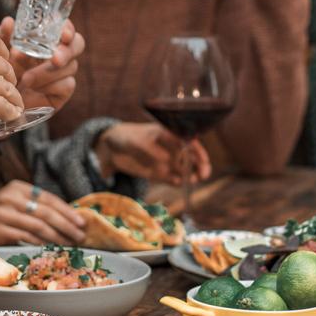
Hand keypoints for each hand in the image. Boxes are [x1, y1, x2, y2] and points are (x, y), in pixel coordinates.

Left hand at [0, 17, 83, 111]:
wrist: (4, 97)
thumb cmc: (6, 68)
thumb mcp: (1, 50)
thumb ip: (4, 35)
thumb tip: (8, 22)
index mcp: (48, 37)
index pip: (65, 27)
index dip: (68, 28)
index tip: (64, 34)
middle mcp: (60, 52)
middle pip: (78, 44)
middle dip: (67, 52)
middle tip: (55, 59)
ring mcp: (64, 71)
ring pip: (70, 67)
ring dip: (47, 72)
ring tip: (26, 79)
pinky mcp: (64, 90)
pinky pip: (66, 85)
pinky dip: (50, 86)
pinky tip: (35, 89)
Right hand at [0, 31, 23, 138]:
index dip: (2, 52)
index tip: (3, 59)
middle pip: (2, 63)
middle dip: (8, 76)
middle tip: (6, 85)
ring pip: (7, 85)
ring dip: (11, 96)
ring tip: (11, 102)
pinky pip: (8, 104)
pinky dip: (11, 111)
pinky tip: (9, 114)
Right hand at [0, 180, 87, 245]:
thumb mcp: (13, 204)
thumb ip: (34, 207)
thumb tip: (68, 218)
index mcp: (17, 187)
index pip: (48, 198)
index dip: (67, 211)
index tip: (82, 221)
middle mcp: (10, 197)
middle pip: (46, 212)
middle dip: (67, 225)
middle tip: (81, 235)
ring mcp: (2, 213)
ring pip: (38, 226)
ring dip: (58, 236)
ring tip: (70, 244)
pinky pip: (26, 237)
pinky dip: (41, 243)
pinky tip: (51, 248)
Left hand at [94, 122, 212, 184]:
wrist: (113, 149)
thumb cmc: (127, 137)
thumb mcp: (136, 141)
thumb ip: (151, 149)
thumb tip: (167, 160)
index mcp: (171, 134)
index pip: (191, 142)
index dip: (200, 152)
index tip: (203, 162)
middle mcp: (173, 148)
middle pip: (193, 158)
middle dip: (201, 167)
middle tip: (202, 176)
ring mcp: (168, 161)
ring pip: (186, 170)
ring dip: (191, 176)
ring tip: (189, 181)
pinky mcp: (161, 174)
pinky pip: (173, 179)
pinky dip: (177, 182)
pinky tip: (175, 182)